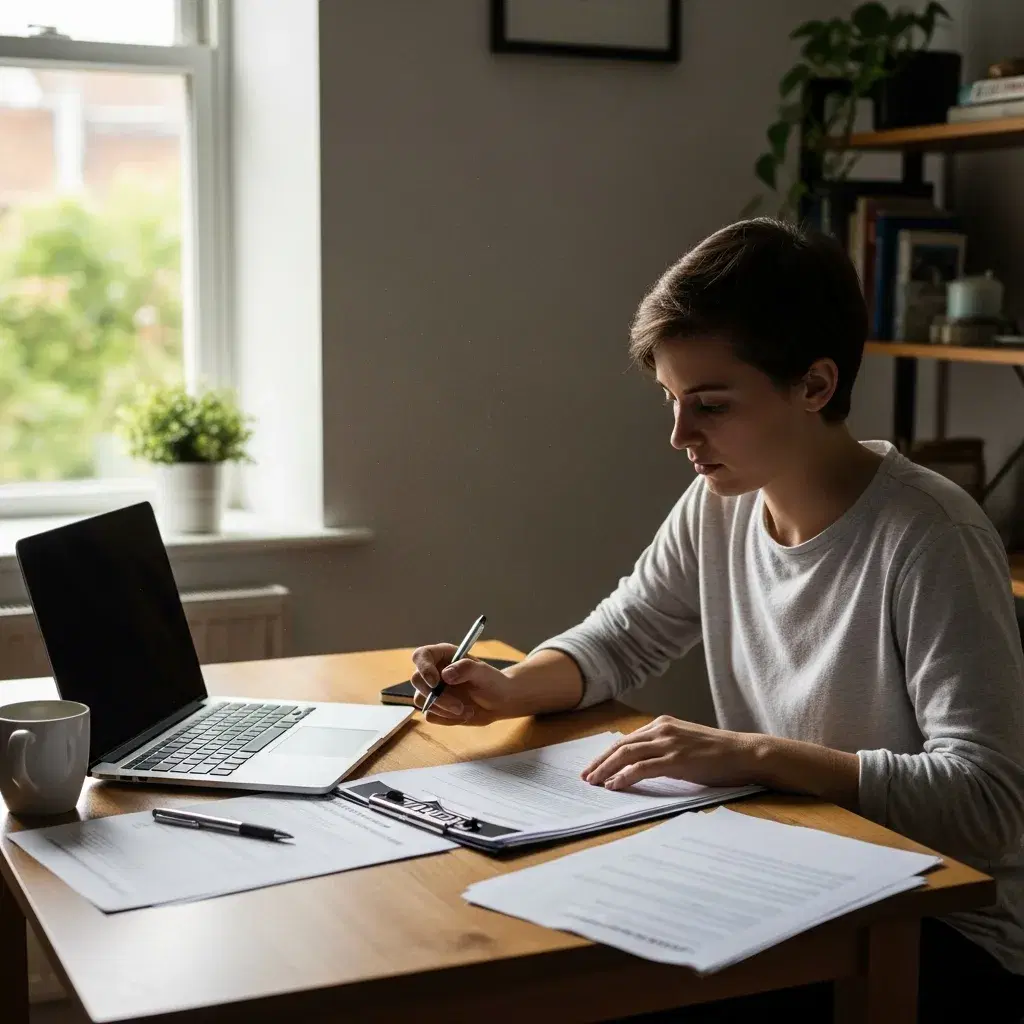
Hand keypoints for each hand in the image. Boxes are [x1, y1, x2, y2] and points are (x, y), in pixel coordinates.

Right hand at [410, 644, 514, 725]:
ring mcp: (432, 691)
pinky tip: (464, 714)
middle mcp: (433, 672)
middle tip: (459, 706)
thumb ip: (466, 668)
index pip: (421, 656)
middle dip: (437, 697)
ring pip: (421, 700)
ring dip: (444, 709)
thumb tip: (445, 674)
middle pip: (417, 680)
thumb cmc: (492, 681)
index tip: (436, 682)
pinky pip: (431, 716)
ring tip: (467, 710)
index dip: (423, 668)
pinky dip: (447, 719)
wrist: (499, 701)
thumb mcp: (484, 672)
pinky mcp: (435, 708)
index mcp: (443, 656)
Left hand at [581, 716, 756, 790]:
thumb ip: (664, 748)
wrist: (745, 753)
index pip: (627, 739)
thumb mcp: (686, 744)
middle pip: (621, 745)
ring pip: (626, 754)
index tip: (594, 766)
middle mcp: (662, 729)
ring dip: (606, 769)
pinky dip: (624, 776)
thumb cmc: (719, 753)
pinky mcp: (676, 759)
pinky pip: (642, 767)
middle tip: (586, 776)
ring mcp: (669, 743)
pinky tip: (615, 785)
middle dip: (600, 761)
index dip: (607, 754)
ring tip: (594, 782)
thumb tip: (641, 764)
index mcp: (663, 724)